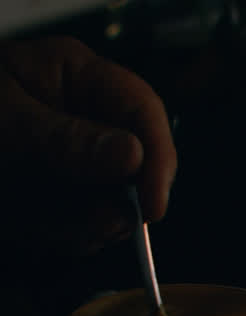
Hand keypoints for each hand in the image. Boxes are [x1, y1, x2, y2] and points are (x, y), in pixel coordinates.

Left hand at [0, 35, 176, 254]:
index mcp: (73, 78)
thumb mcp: (1, 120)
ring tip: (24, 215)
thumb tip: (132, 155)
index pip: (143, 111)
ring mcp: (69, 163)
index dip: (159, 158)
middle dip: (107, 204)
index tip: (151, 206)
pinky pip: (76, 228)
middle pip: (134, 170)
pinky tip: (20, 222)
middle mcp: (81, 120)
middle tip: (76, 223)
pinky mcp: (53, 198)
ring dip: (70, 225)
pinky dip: (50, 234)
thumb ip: (64, 139)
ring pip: (107, 207)